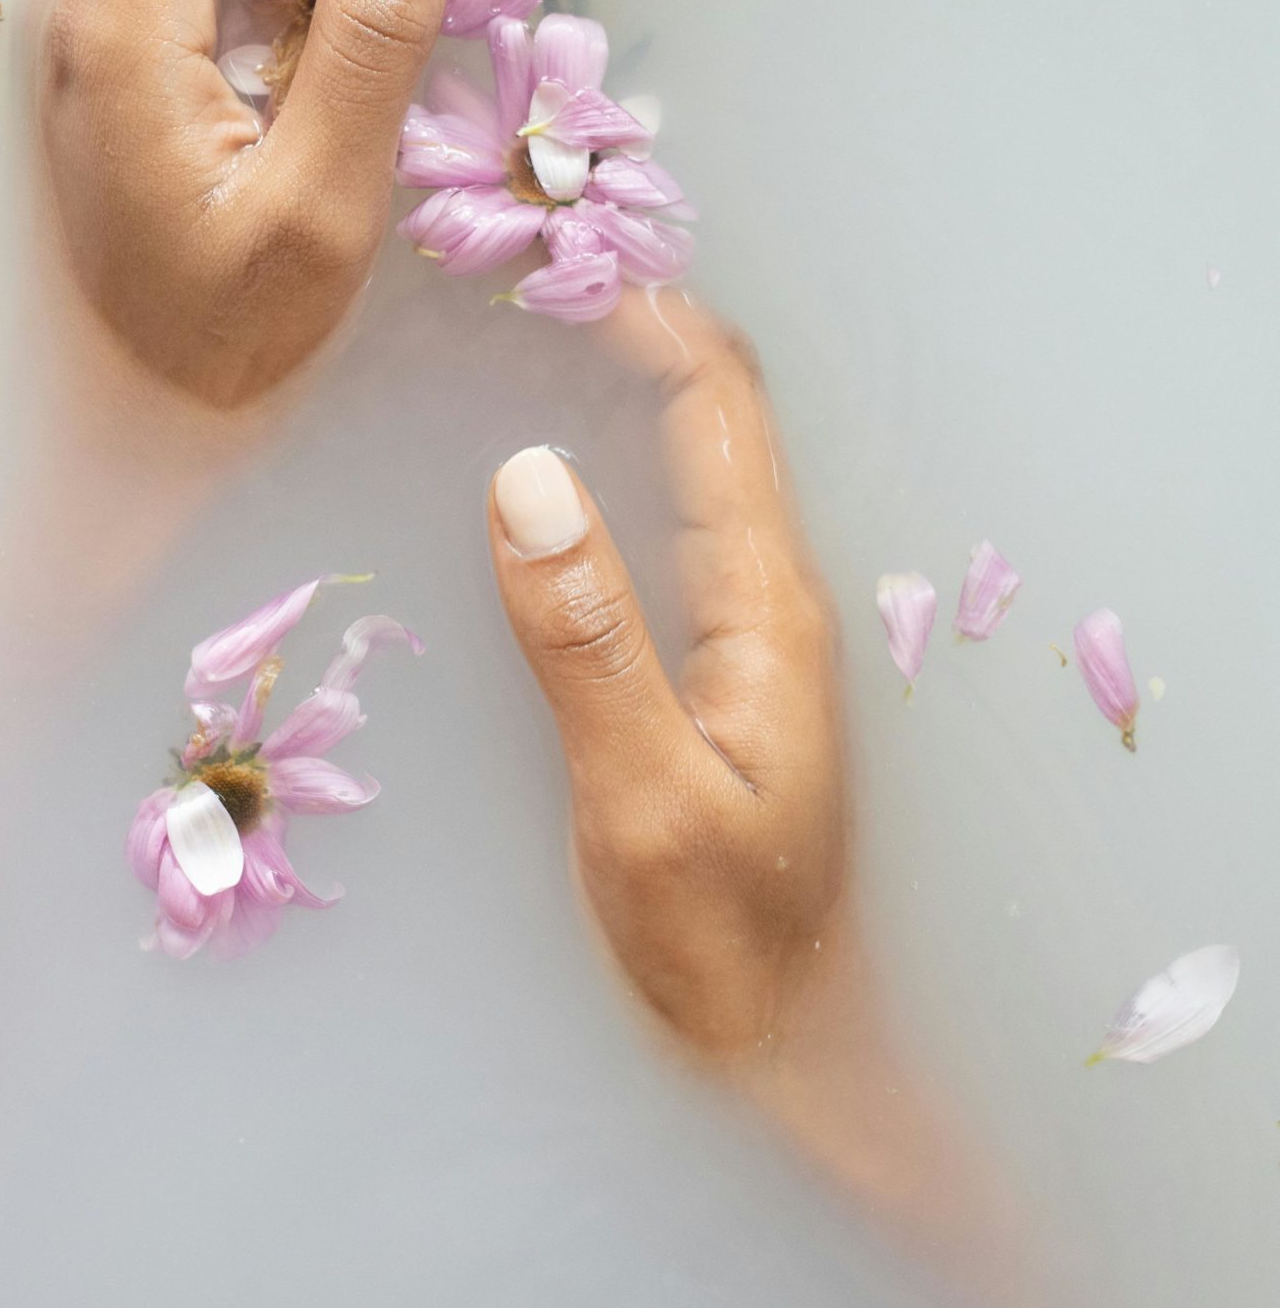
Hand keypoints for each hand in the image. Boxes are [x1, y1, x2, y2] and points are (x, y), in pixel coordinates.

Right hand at [488, 285, 982, 1243]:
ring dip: (627, 385)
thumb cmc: (719, 942)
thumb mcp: (640, 797)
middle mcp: (770, 599)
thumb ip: (586, 639)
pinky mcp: (714, 670)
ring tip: (527, 333)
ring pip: (695, 462)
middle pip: (716, 415)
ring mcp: (747, 633)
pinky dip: (618, 460)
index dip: (643, 317)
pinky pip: (672, 523)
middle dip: (635, 326)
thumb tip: (525, 470)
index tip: (547, 258)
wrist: (782, 1049)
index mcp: (767, 610)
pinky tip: (549, 467)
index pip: (718, 411)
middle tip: (525, 270)